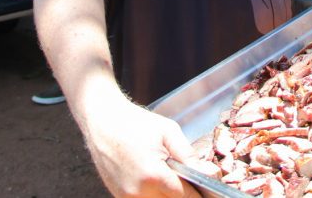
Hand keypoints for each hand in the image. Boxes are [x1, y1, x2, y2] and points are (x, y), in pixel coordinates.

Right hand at [83, 97, 200, 196]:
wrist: (102, 121)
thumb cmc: (135, 123)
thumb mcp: (168, 132)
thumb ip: (188, 156)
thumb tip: (209, 174)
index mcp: (153, 175)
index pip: (187, 197)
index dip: (200, 193)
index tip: (206, 187)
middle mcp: (138, 192)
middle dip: (185, 195)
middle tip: (189, 179)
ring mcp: (126, 197)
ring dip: (168, 195)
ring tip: (170, 176)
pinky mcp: (119, 197)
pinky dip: (154, 195)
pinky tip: (155, 179)